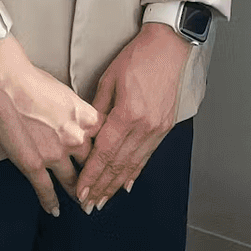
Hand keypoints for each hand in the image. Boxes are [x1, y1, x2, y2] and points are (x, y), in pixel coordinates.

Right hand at [0, 36, 101, 214]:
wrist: (8, 82)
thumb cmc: (34, 80)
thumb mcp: (68, 94)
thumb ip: (79, 113)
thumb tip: (82, 122)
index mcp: (87, 119)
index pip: (107, 143)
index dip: (110, 157)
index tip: (113, 165)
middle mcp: (77, 139)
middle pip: (94, 165)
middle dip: (98, 179)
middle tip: (101, 190)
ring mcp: (56, 154)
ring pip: (74, 181)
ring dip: (78, 194)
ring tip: (82, 202)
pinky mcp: (34, 164)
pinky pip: (46, 190)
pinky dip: (51, 202)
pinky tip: (54, 210)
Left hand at [72, 22, 190, 212]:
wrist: (169, 46)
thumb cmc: (138, 57)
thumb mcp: (109, 79)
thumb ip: (97, 110)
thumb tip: (86, 132)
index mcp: (128, 114)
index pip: (104, 154)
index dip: (91, 176)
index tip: (80, 191)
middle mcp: (144, 126)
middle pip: (119, 165)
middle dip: (102, 187)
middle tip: (88, 205)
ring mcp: (157, 128)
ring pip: (133, 164)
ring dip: (117, 185)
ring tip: (104, 200)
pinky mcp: (165, 127)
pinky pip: (147, 155)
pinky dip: (135, 171)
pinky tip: (126, 183)